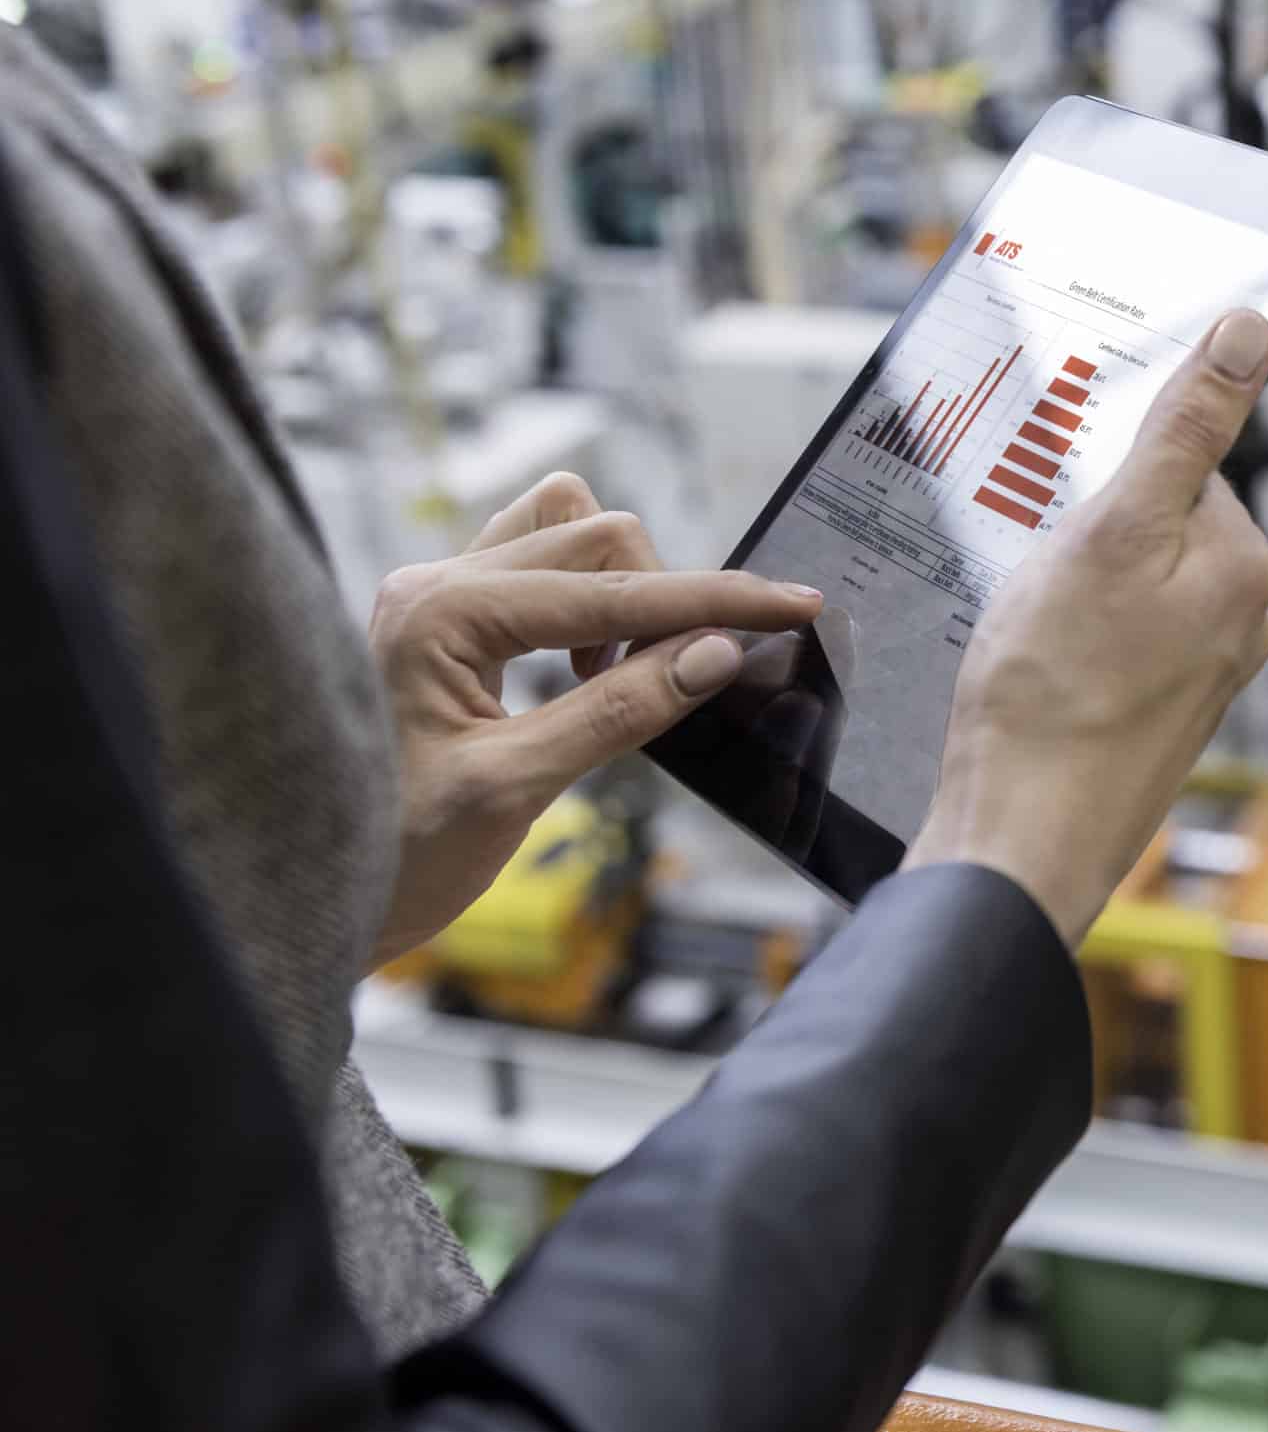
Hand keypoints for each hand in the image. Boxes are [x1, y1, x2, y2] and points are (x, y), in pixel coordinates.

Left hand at [366, 473, 822, 966]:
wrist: (309, 898)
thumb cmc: (393, 855)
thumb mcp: (515, 791)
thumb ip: (619, 712)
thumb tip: (714, 652)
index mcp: (441, 613)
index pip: (611, 590)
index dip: (714, 600)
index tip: (794, 605)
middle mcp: (434, 582)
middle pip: (596, 536)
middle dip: (665, 598)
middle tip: (683, 682)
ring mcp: (437, 596)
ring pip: (567, 532)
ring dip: (622, 589)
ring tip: (618, 678)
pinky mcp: (447, 620)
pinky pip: (539, 566)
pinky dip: (589, 601)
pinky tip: (588, 671)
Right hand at [907, 311, 1267, 942]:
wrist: (1017, 842)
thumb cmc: (1051, 694)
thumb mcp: (1111, 531)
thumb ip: (1185, 429)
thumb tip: (1251, 333)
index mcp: (1246, 566)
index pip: (1179, 464)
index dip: (1105, 479)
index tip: (1061, 511)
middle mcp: (1242, 622)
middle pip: (1151, 523)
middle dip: (1086, 535)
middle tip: (1037, 582)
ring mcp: (1200, 676)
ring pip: (1123, 585)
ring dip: (1067, 592)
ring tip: (1030, 638)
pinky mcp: (1155, 718)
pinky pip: (1107, 643)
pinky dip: (1064, 645)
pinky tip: (1030, 676)